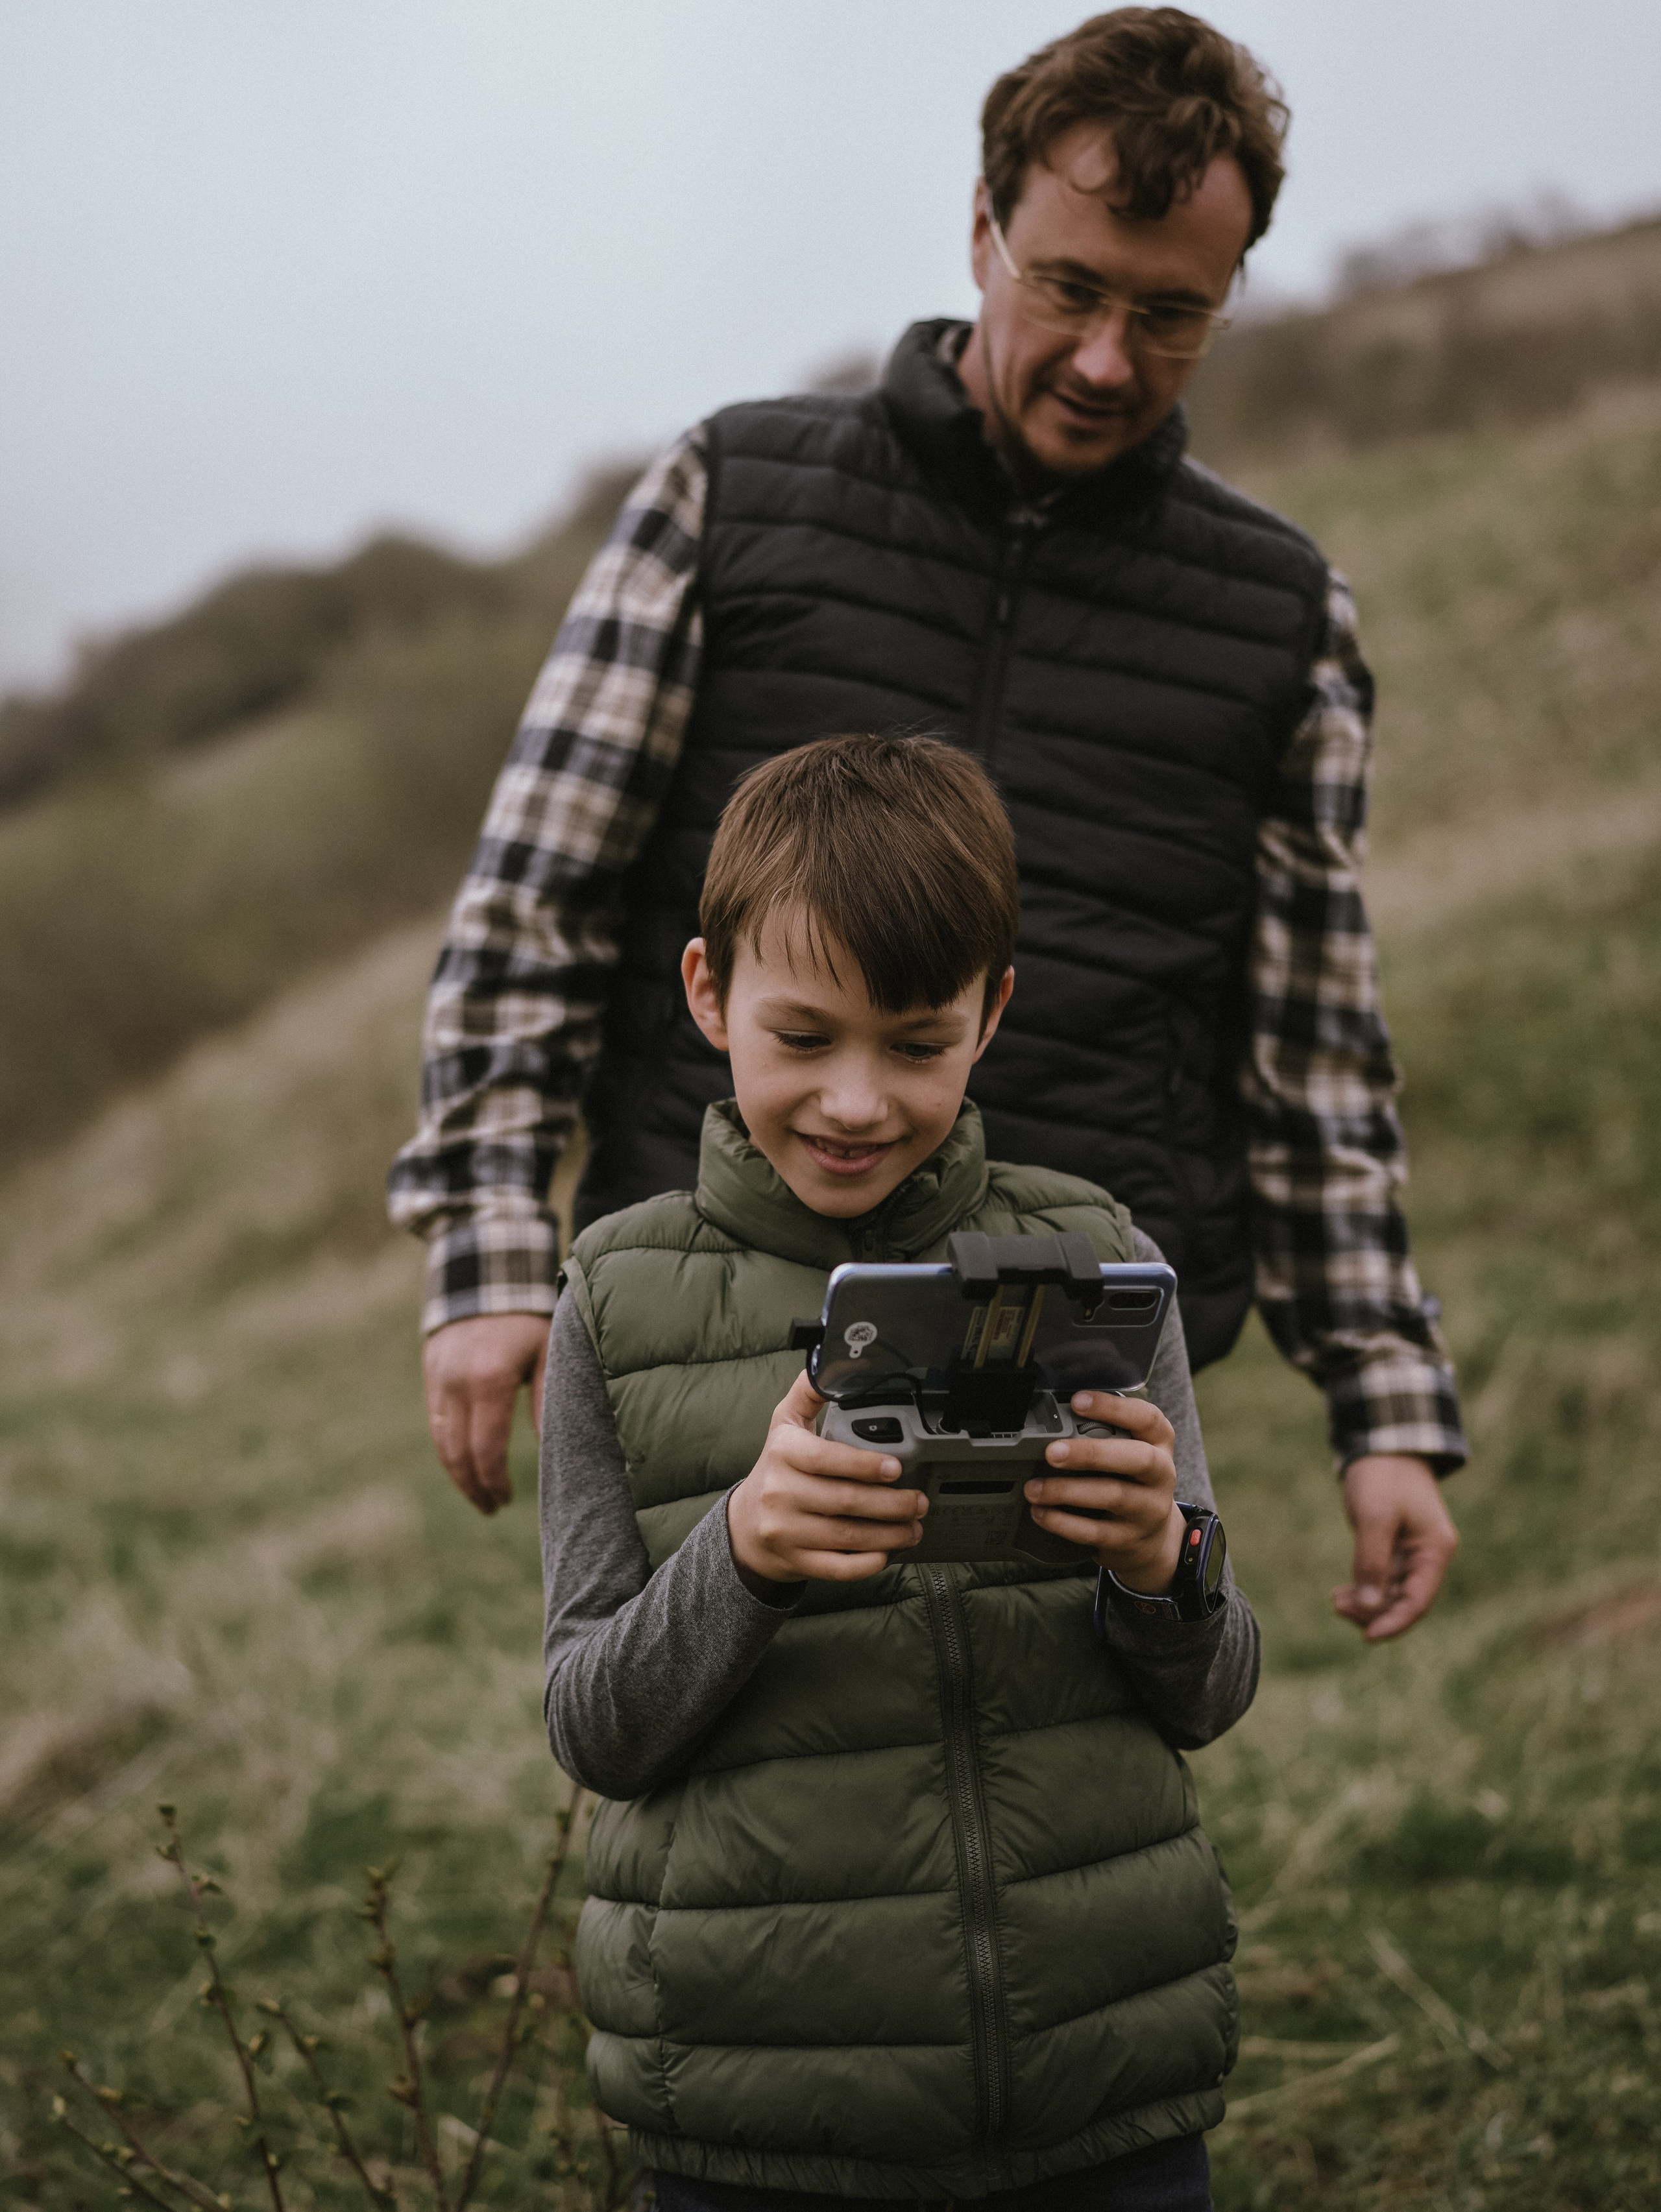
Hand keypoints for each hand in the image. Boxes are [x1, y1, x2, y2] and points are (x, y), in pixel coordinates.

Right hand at [423, 1312, 551, 1513]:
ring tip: (477, 1495)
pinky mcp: (431, 1374)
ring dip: (457, 1473)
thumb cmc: (529, 1315)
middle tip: (491, 1508)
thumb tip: (553, 1445)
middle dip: (473, 1486)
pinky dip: (448, 1447)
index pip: (485, 1448)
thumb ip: (548, 1398)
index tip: (505, 1500)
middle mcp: (457, 1382)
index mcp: (490, 1379)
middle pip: (457, 1453)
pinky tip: (465, 1461)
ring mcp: (439, 1378)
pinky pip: (436, 1421)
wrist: (486, 1273)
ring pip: (441, 1441)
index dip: (493, 1480)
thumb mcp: (549, 1350)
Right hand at [727, 1370, 929, 1587]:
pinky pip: (836, 1567)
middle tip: (919, 1502)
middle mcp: (780, 1492)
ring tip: (913, 1527)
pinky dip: (865, 1563)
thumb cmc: (775, 1468)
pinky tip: (886, 1554)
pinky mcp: (794, 1559)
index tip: (896, 1468)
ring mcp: (786, 1530)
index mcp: (783, 1452)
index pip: (825, 1458)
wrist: (744, 1526)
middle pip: (845, 1501)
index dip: (864, 1464)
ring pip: (846, 1536)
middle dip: (892, 1504)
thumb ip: (808, 1392)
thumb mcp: (783, 1424)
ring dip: (889, 1535)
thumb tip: (830, 1362)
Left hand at [1022, 1391, 1183, 1592]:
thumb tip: (1051, 1420)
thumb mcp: (1129, 1452)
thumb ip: (1103, 1434)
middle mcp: (1161, 1474)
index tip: (1077, 1401)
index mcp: (1159, 1444)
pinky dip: (1063, 1522)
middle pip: (1137, 1458)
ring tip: (1034, 1488)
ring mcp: (1149, 1509)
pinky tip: (1041, 1513)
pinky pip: (1096, 1531)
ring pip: (1113, 1496)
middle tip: (1052, 1452)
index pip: (1147, 1418)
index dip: (1114, 1408)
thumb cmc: (1131, 1481)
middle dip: (1091, 1453)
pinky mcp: (1130, 1539)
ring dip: (1067, 1491)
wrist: (1154, 1538)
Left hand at [1335, 1454, 1458, 1640]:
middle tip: (1339, 1608)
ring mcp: (1412, 1553)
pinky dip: (1363, 1589)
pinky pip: (1382, 1580)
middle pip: (1405, 1602)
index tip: (1366, 1637)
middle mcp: (1428, 1556)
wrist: (1382, 1445)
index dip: (1394, 1623)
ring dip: (1366, 1603)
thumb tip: (1370, 1608)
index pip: (1418, 1601)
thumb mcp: (1375, 1517)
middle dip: (1374, 1613)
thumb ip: (1372, 1562)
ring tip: (1336, 1601)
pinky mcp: (1394, 1548)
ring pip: (1392, 1594)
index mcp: (1435, 1550)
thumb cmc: (1382, 1476)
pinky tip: (1341, 1593)